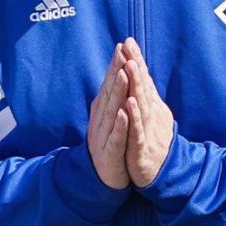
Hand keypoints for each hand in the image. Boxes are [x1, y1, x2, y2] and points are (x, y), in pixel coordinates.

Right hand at [87, 43, 130, 188]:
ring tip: (124, 74)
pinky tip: (124, 113)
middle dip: (115, 72)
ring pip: (111, 112)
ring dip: (117, 93)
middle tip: (122, 52)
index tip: (123, 45)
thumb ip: (111, 101)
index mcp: (102, 112)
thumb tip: (115, 76)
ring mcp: (103, 137)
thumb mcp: (110, 121)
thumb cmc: (110, 146)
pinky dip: (120, 125)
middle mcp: (100, 121)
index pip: (109, 85)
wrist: (102, 181)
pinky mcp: (108, 155)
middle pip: (108, 93)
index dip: (115, 65)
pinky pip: (115, 138)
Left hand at [121, 38, 174, 187]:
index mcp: (152, 106)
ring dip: (136, 85)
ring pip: (142, 105)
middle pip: (144, 87)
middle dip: (135, 66)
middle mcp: (153, 114)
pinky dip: (134, 117)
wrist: (166, 174)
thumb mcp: (152, 115)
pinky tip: (129, 103)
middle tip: (128, 46)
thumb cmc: (155, 141)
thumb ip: (147, 94)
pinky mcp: (144, 148)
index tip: (128, 41)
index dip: (136, 60)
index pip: (143, 80)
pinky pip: (138, 131)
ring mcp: (149, 130)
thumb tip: (140, 71)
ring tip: (129, 66)